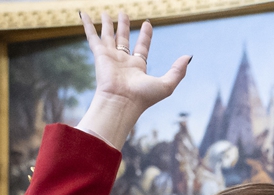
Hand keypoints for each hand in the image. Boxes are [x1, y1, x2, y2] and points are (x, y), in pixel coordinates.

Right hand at [76, 11, 189, 147]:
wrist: (122, 102)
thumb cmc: (143, 97)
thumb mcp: (167, 84)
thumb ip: (178, 70)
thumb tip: (188, 57)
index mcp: (138, 67)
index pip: (142, 47)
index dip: (145, 35)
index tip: (147, 23)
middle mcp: (123, 61)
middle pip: (123, 39)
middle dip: (123, 26)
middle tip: (123, 14)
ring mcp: (110, 57)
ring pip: (108, 36)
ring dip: (107, 24)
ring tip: (105, 12)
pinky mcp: (99, 55)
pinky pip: (93, 36)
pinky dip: (88, 25)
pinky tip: (85, 14)